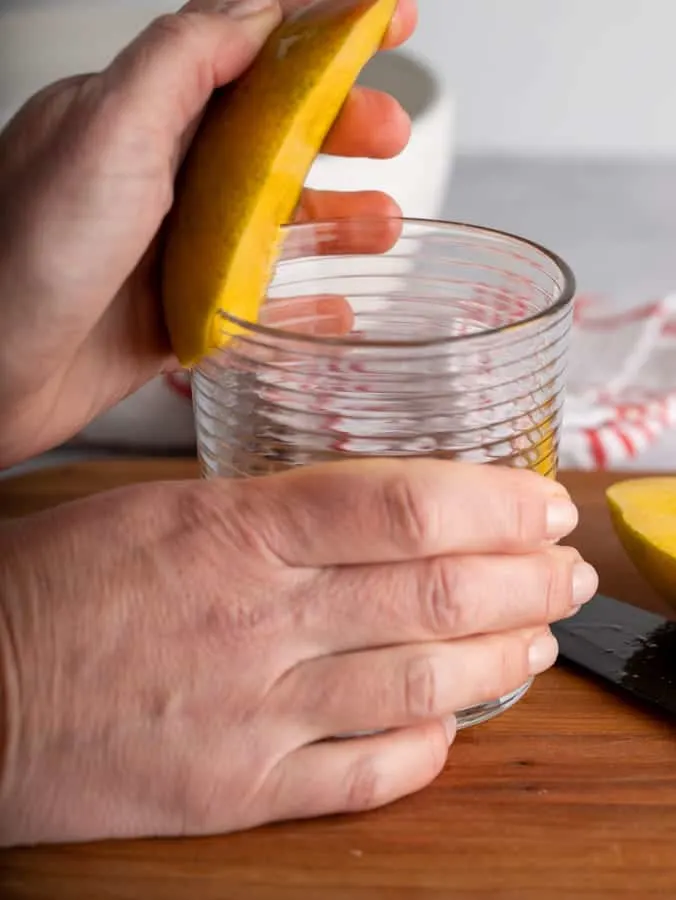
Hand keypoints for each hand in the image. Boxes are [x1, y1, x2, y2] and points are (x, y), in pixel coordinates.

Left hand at [0, 0, 416, 468]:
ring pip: (277, 222)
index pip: (248, 52)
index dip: (325, 29)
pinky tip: (336, 310)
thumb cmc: (28, 255)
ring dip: (338, 220)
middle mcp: (163, 176)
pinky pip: (259, 302)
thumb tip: (257, 11)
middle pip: (274, 136)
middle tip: (390, 134)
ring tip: (383, 229)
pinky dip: (303, 305)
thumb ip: (183, 62)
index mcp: (145, 115)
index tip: (391, 17)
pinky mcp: (180, 313)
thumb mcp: (108, 131)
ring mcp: (174, 247)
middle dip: (343, 128)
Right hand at [0, 460, 594, 845]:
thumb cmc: (59, 584)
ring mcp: (254, 712)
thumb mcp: (166, 510)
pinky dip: (425, 747)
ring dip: (498, 661)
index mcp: (235, 531)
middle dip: (525, 580)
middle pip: (432, 594)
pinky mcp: (238, 789)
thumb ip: (274, 511)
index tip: (542, 503)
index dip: (493, 503)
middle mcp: (258, 619)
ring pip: (417, 684)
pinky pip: (363, 774)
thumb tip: (377, 512)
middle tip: (568, 573)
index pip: (402, 505)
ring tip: (537, 639)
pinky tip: (451, 724)